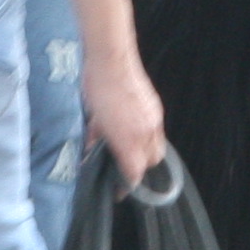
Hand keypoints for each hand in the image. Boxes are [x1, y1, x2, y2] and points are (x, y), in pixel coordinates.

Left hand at [86, 53, 167, 185]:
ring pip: (156, 145)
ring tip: (128, 149)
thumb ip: (97, 140)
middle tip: (123, 169)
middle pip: (152, 161)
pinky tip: (131, 128)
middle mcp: (146, 131)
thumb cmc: (97, 88)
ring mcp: (153, 117)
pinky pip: (155, 129)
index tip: (118, 191)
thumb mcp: (93, 120)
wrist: (112, 59)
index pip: (135, 172)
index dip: (126, 185)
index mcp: (129, 138)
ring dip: (144, 152)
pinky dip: (146, 135)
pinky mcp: (155, 106)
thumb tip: (93, 151)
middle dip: (140, 168)